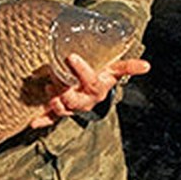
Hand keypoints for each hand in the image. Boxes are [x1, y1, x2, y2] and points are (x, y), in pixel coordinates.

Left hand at [28, 55, 149, 128]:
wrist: (91, 92)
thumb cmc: (100, 76)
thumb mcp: (113, 70)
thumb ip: (127, 67)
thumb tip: (148, 66)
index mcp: (99, 89)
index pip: (91, 82)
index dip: (81, 71)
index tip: (71, 57)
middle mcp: (86, 101)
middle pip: (74, 99)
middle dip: (63, 88)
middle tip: (54, 74)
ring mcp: (72, 107)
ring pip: (62, 108)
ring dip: (53, 100)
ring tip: (48, 88)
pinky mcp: (59, 112)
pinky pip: (50, 118)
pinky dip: (41, 120)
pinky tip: (32, 122)